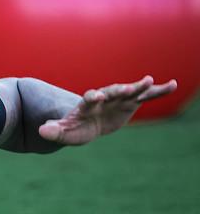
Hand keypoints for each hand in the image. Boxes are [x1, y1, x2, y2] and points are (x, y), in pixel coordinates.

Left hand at [39, 76, 176, 144]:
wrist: (87, 123)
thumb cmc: (74, 128)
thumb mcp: (64, 132)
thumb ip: (54, 131)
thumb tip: (42, 132)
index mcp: (86, 106)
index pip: (88, 99)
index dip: (92, 97)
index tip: (96, 96)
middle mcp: (103, 98)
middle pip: (111, 92)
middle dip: (119, 90)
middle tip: (128, 88)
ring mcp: (117, 99)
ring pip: (129, 91)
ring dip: (139, 87)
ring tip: (150, 81)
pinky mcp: (130, 103)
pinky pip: (145, 96)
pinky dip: (158, 91)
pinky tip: (173, 84)